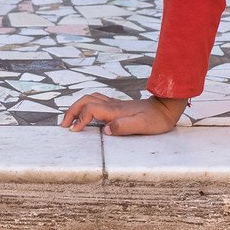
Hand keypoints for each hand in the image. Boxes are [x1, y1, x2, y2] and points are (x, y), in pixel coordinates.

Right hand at [60, 93, 187, 134]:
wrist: (165, 108)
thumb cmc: (155, 119)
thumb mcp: (142, 125)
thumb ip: (124, 127)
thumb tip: (106, 130)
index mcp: (115, 111)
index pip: (90, 110)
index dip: (80, 119)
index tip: (75, 131)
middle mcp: (112, 105)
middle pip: (84, 100)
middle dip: (71, 111)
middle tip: (64, 125)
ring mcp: (114, 104)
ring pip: (89, 99)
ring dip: (77, 107)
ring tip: (70, 120)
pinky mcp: (117, 106)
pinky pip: (96, 101)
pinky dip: (85, 106)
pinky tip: (86, 114)